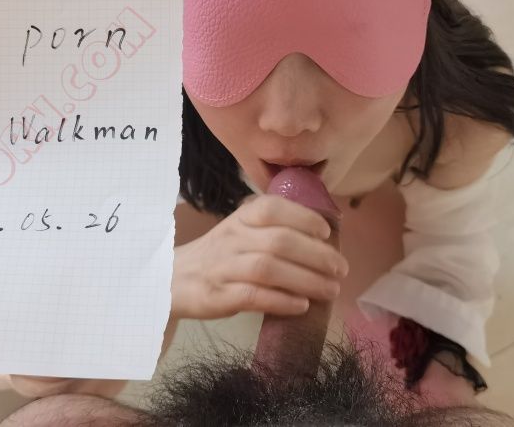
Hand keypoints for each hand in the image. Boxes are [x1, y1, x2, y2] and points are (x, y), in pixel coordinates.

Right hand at [171, 193, 347, 319]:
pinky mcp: (218, 295)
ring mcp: (224, 267)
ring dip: (306, 280)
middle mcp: (232, 238)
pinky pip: (254, 296)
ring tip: (331, 290)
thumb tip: (322, 240)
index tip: (326, 233)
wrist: (173, 279)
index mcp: (240, 219)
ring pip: (269, 269)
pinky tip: (302, 306)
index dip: (303, 218)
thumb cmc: (219, 256)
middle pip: (279, 241)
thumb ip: (272, 229)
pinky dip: (282, 301)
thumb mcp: (240, 232)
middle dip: (317, 255)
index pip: (273, 208)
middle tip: (341, 269)